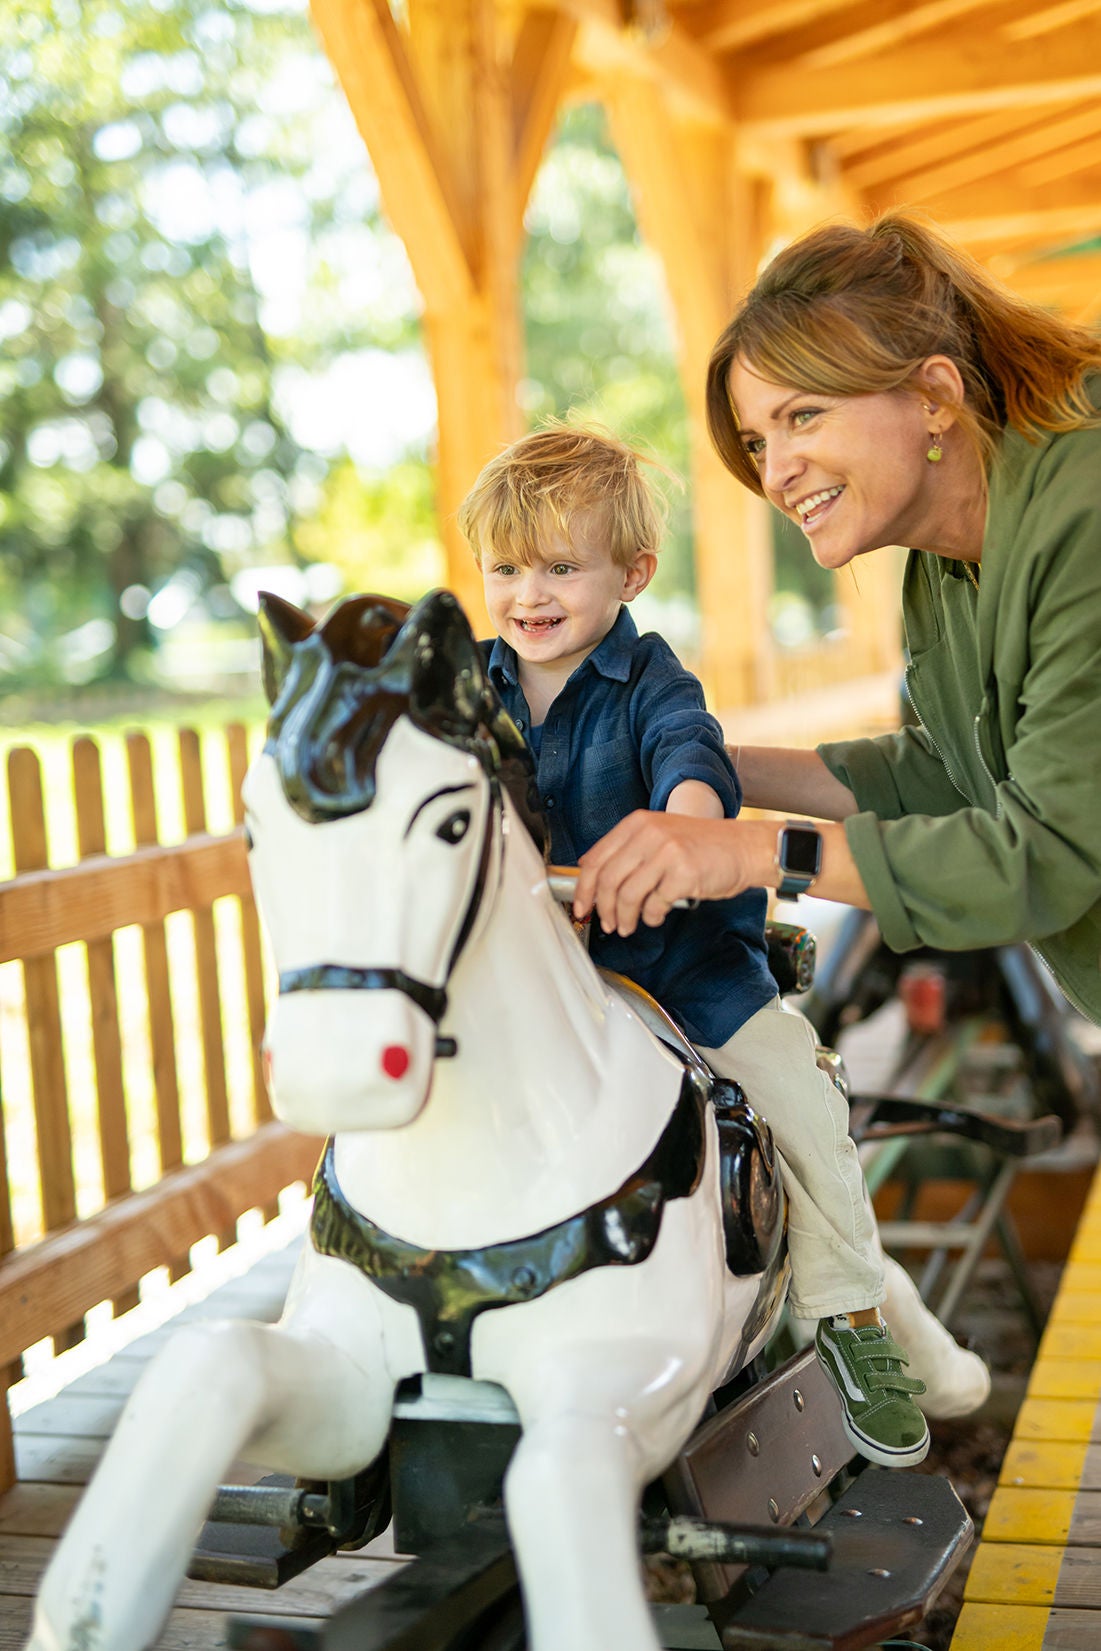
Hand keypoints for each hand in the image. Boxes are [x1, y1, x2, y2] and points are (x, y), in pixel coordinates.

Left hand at [573, 811, 759, 936]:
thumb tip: (589, 872)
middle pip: (607, 880)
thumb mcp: (660, 836)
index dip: (583, 888)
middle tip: (606, 923)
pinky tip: (656, 917)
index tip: (581, 906)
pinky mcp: (683, 873)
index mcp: (638, 824)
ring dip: (624, 918)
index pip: (596, 859)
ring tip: (627, 926)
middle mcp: (650, 834)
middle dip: (602, 908)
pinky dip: (651, 917)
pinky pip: (654, 905)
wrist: (745, 848)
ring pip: (627, 896)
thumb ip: (628, 850)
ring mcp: (667, 853)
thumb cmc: (703, 847)